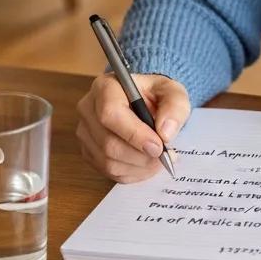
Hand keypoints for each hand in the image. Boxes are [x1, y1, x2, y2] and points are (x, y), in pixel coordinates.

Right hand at [76, 73, 190, 182]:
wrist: (146, 102)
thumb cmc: (156, 95)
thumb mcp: (173, 92)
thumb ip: (175, 107)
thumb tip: (165, 133)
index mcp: (106, 86)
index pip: (111, 113)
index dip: (135, 134)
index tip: (158, 146)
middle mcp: (88, 109)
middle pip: (108, 142)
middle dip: (139, 155)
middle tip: (162, 157)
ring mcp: (85, 132)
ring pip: (107, 160)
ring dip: (137, 166)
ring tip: (157, 160)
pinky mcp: (87, 151)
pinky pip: (106, 171)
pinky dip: (130, 173)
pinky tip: (145, 164)